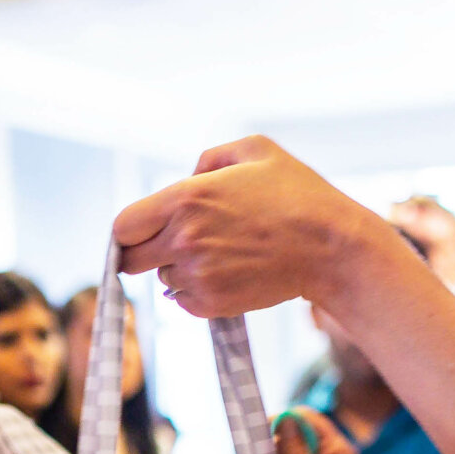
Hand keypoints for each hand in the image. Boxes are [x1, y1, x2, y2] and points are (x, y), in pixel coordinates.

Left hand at [112, 136, 423, 318]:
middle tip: (171, 245)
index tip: (140, 232)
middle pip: (131, 260)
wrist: (331, 248)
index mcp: (186, 198)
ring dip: (178, 269)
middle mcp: (184, 239)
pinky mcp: (212, 302)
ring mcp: (197, 274)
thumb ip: (210, 157)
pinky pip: (184, 301)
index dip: (129, 231)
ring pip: (162, 279)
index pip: (124, 226)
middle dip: (144, 252)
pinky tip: (227, 273)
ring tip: (220, 253)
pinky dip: (196, 291)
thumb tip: (188, 175)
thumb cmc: (298, 195)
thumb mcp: (256, 151)